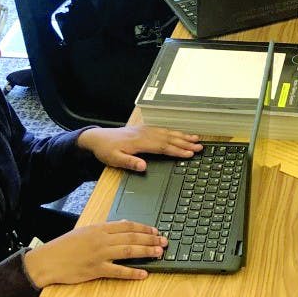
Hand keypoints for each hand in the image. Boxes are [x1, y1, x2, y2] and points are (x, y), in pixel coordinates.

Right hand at [22, 221, 166, 284]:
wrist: (48, 260)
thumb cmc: (65, 246)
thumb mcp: (85, 231)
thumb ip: (106, 228)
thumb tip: (124, 224)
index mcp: (99, 228)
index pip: (127, 226)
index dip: (144, 228)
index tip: (156, 231)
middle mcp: (101, 240)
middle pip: (131, 237)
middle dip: (150, 239)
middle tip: (164, 241)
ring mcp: (99, 255)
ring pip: (128, 251)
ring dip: (146, 252)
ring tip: (159, 253)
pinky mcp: (96, 270)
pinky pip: (118, 271)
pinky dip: (132, 273)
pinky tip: (144, 274)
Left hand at [77, 124, 203, 171]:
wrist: (97, 138)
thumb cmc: (106, 150)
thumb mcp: (114, 159)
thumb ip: (129, 162)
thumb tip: (143, 166)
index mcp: (140, 142)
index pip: (163, 147)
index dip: (177, 151)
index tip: (189, 154)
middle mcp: (145, 134)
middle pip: (169, 139)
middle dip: (185, 143)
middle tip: (200, 147)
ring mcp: (145, 131)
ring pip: (168, 133)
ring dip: (183, 136)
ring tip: (196, 139)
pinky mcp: (144, 129)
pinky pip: (163, 130)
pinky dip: (174, 132)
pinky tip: (180, 134)